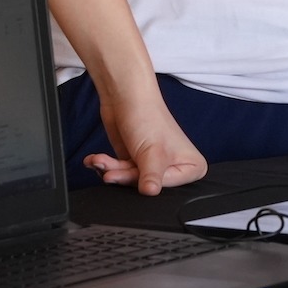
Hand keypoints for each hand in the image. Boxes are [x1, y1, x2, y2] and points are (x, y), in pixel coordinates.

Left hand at [83, 94, 208, 196]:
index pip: (167, 187)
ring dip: (110, 170)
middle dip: (123, 176)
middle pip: (145, 185)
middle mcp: (173, 167)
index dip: (147, 181)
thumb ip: (151, 177)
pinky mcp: (134, 162)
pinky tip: (96, 160)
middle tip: (110, 171)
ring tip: (100, 160)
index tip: (135, 173)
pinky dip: (105, 166)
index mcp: (191, 167)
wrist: (124, 96)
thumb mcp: (152, 153)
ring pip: (128, 180)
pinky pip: (118, 173)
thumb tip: (150, 192)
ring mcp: (151, 165)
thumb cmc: (147, 116)